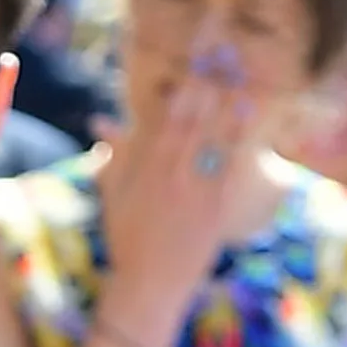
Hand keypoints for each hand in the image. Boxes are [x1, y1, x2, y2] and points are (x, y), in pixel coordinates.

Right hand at [98, 75, 256, 326]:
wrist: (149, 286)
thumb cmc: (127, 245)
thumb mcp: (113, 200)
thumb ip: (112, 160)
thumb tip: (101, 126)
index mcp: (145, 173)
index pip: (166, 122)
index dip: (183, 92)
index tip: (194, 67)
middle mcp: (171, 178)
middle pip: (193, 124)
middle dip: (207, 91)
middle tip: (223, 60)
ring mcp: (195, 193)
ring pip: (214, 140)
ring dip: (227, 107)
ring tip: (241, 80)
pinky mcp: (215, 209)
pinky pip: (229, 166)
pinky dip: (237, 139)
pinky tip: (245, 116)